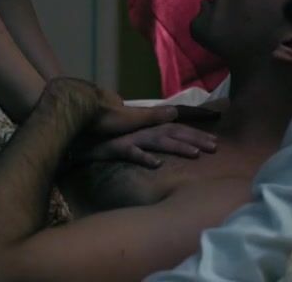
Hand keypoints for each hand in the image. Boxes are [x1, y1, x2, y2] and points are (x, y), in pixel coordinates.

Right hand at [80, 90, 219, 167]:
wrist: (75, 134)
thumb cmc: (104, 138)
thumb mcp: (131, 137)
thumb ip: (149, 135)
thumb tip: (167, 134)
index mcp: (147, 127)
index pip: (176, 127)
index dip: (196, 132)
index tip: (216, 140)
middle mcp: (142, 130)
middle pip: (173, 132)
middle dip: (195, 139)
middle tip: (215, 147)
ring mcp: (129, 137)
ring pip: (157, 140)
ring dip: (177, 146)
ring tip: (195, 154)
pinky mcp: (116, 147)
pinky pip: (131, 152)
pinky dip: (144, 157)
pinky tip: (157, 164)